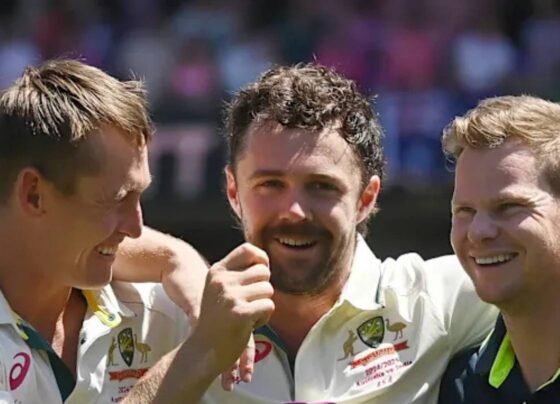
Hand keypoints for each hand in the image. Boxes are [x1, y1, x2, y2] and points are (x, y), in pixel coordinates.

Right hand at [188, 243, 274, 386]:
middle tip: (250, 303)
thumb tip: (263, 262)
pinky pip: (268, 305)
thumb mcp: (218, 288)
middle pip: (263, 271)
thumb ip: (236, 274)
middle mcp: (222, 281)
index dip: (261, 259)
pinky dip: (264, 318)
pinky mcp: (240, 313)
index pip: (248, 250)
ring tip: (248, 315)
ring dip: (263, 304)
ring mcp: (230, 296)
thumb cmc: (215, 320)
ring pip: (268, 289)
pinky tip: (249, 324)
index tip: (261, 274)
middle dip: (263, 288)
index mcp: (218, 271)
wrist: (202, 350)